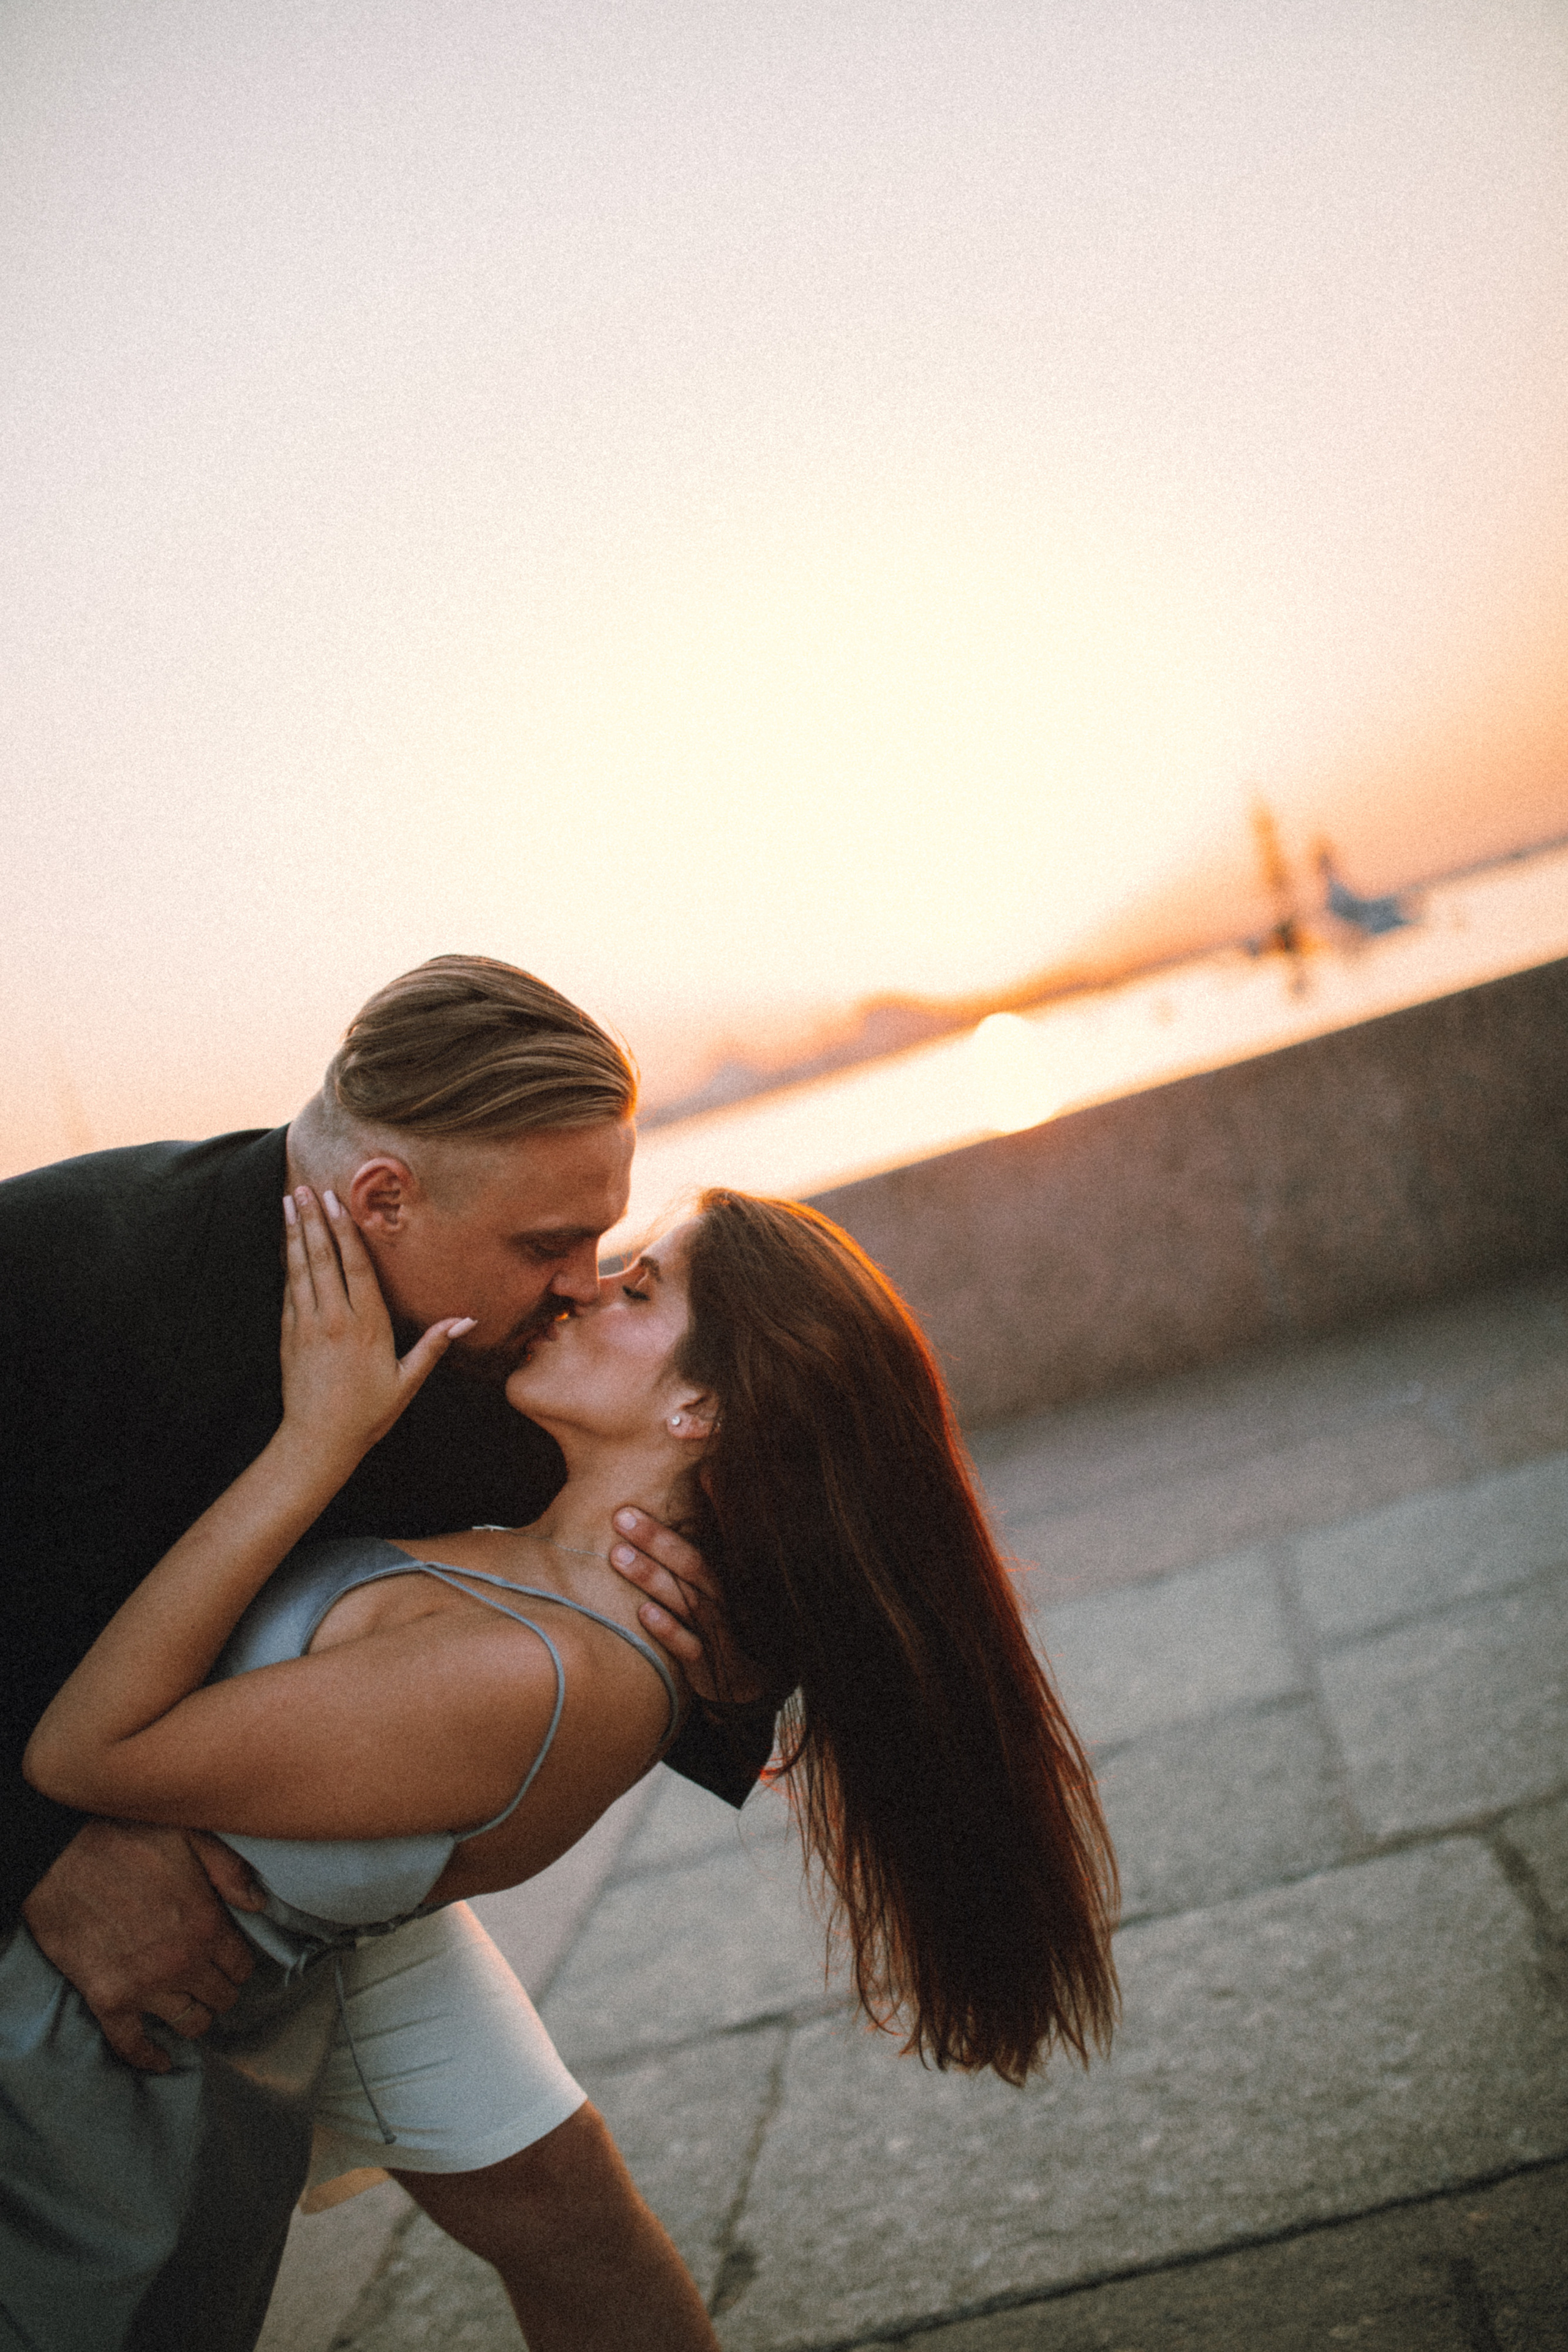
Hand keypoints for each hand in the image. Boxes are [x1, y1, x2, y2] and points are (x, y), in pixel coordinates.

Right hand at [22, 1820, 261, 2071]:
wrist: (61, 1858)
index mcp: (208, 1925)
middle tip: (212, 1982)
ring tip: (193, 2010)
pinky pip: (132, 2044)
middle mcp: (182, 1963)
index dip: (239, 1963)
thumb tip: (259, 1904)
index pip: (242, 1966)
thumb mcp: (191, 1837)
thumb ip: (230, 1871)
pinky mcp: (107, 1999)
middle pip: (220, 1997)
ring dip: (195, 2017)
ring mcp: (144, 1987)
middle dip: (220, 1990)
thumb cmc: (126, 1840)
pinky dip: (148, 2057)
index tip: (231, 1960)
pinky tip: (162, 2061)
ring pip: (188, 2023)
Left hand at [280, 1187, 473, 1466]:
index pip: (355, 1268)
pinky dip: (287, 1263)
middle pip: (323, 1259)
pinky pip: (288, 1290)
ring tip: (290, 1201)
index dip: (346, 1232)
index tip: (337, 1202)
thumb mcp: (406, 1381)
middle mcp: (334, 1320)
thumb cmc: (367, 1413)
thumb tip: (466, 1320)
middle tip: (306, 1187)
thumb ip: (432, 1346)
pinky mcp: (289, 1336)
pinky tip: (286, 1242)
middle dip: (315, 1220)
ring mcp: (307, 1326)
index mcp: (366, 1326)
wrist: (317, 1441)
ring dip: (295, 1233)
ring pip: (300, 1269)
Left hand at [609, 1508, 766, 1706]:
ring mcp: (717, 1632)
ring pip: (687, 1600)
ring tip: (618, 1556)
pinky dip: (668, 1629)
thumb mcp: (709, 1597)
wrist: (749, 1685)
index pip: (693, 1546)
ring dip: (652, 1577)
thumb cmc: (719, 1631)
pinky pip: (689, 1645)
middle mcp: (721, 1600)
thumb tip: (676, 1518)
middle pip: (691, 1564)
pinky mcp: (710, 1665)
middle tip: (620, 1518)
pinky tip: (644, 1612)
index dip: (660, 1529)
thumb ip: (688, 1565)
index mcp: (719, 1581)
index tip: (625, 1510)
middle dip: (654, 1540)